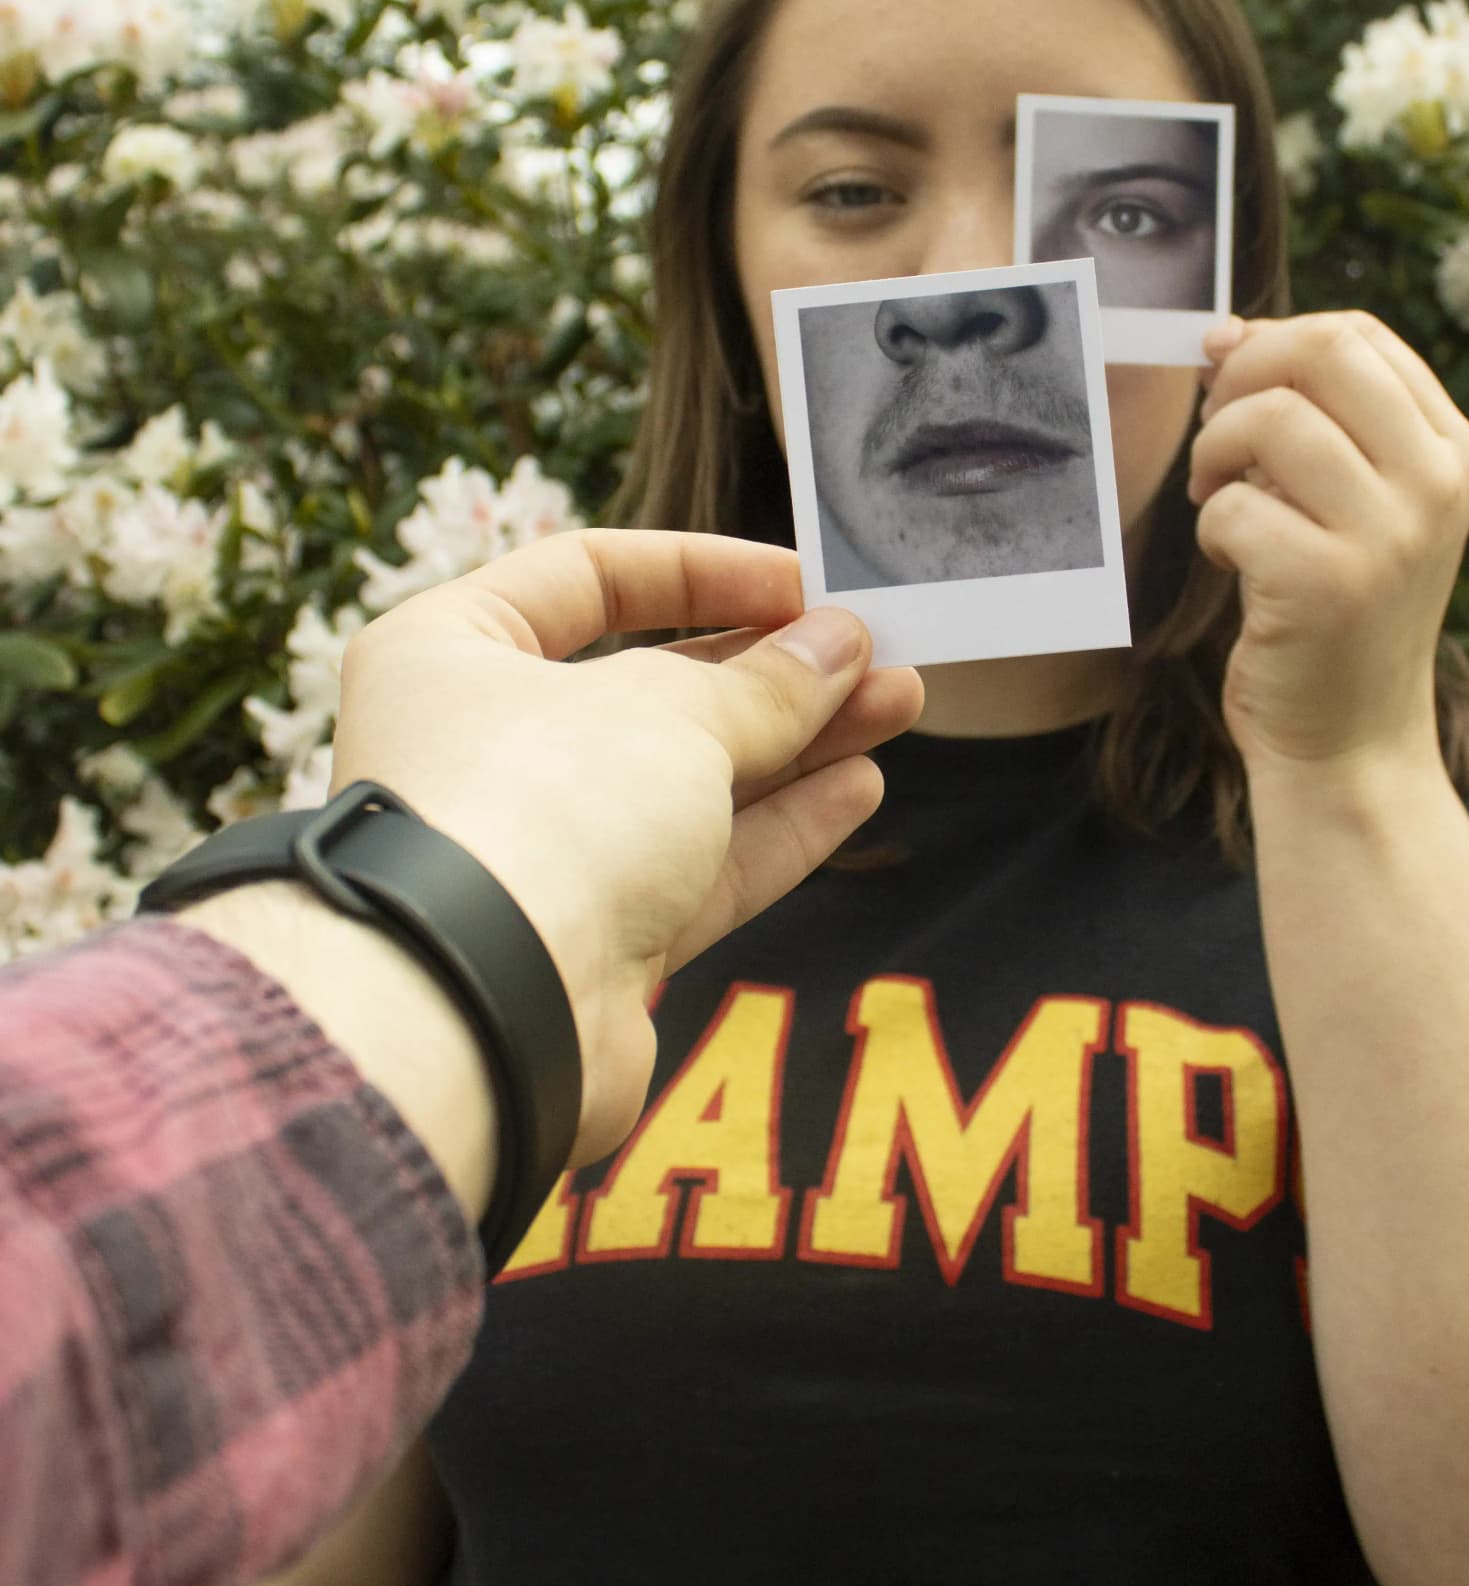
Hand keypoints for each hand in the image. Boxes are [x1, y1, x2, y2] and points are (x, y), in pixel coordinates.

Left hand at [331, 530, 922, 1159]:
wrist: (484, 1014)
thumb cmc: (546, 807)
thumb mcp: (672, 713)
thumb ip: (768, 682)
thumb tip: (843, 643)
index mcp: (450, 652)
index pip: (585, 576)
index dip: (704, 571)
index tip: (802, 586)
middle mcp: (482, 748)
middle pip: (647, 686)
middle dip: (773, 669)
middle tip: (878, 650)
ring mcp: (538, 851)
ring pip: (686, 781)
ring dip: (797, 742)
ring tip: (900, 703)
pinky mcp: (591, 942)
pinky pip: (696, 870)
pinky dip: (776, 829)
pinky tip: (858, 788)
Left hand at [1186, 311, 1468, 778]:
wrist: (1353, 742)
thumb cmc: (1336, 608)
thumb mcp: (1356, 501)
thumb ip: (1312, 416)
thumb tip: (1227, 332)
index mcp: (1451, 450)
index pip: (1359, 334)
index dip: (1275, 340)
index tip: (1233, 381)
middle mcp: (1435, 483)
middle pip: (1321, 351)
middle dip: (1242, 376)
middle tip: (1218, 436)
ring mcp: (1389, 534)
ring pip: (1268, 419)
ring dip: (1214, 453)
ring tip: (1220, 501)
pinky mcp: (1327, 585)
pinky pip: (1232, 506)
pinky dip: (1210, 529)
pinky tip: (1234, 564)